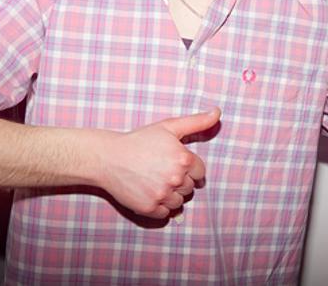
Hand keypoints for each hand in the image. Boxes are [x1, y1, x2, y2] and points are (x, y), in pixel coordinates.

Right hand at [95, 108, 220, 218]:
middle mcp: (175, 179)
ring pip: (179, 202)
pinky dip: (160, 207)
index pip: (200, 173)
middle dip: (179, 181)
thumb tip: (218, 113)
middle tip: (161, 170)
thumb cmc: (140, 140)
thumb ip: (197, 122)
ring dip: (171, 195)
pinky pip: (165, 214)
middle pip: (189, 188)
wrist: (109, 157)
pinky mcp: (149, 208)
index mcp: (183, 159)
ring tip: (155, 181)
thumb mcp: (169, 126)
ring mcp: (162, 195)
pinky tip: (150, 192)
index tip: (174, 164)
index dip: (189, 168)